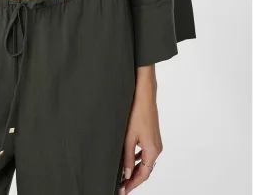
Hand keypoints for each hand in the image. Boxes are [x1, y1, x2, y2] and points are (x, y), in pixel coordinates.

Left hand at [119, 69, 162, 192]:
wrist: (145, 95)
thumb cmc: (137, 112)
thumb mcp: (129, 137)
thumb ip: (127, 157)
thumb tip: (126, 173)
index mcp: (153, 151)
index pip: (143, 174)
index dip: (133, 184)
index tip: (123, 190)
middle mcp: (157, 148)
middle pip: (145, 170)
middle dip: (134, 178)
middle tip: (122, 185)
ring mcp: (156, 142)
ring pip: (145, 162)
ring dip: (135, 170)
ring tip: (124, 176)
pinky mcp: (152, 137)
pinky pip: (146, 153)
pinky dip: (138, 159)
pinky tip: (129, 159)